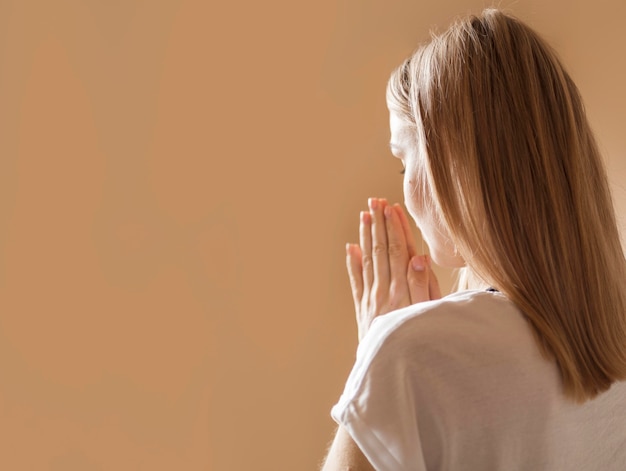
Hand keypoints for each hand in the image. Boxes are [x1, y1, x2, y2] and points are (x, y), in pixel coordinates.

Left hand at [346, 197, 441, 341]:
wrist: (391, 369)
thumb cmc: (419, 342)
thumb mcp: (428, 314)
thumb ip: (423, 286)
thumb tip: (417, 257)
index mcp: (401, 289)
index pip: (397, 250)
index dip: (394, 227)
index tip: (391, 207)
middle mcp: (383, 290)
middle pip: (381, 250)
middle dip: (378, 224)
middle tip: (375, 201)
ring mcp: (370, 299)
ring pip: (367, 260)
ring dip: (366, 236)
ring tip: (364, 215)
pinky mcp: (362, 308)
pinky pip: (356, 281)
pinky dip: (352, 263)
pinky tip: (350, 247)